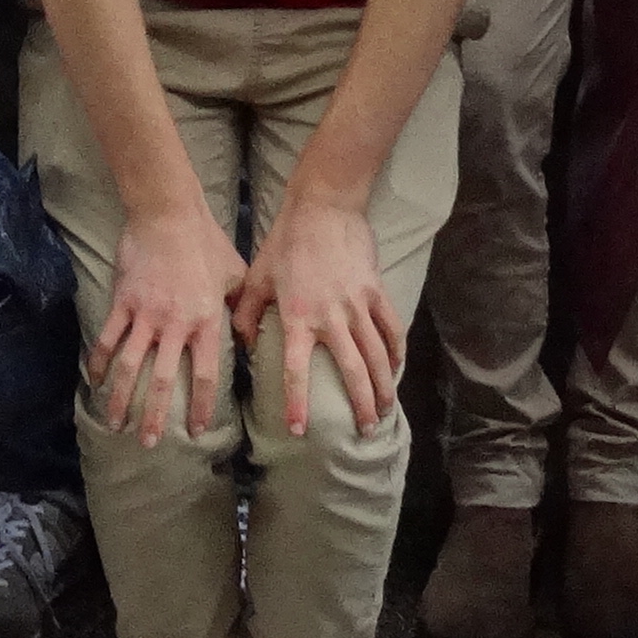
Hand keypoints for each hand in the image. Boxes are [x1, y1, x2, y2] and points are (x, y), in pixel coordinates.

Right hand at [90, 200, 235, 448]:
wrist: (168, 212)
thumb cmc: (206, 241)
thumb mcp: (235, 274)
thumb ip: (241, 306)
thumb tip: (249, 334)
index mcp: (206, 321)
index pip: (205, 375)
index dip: (202, 407)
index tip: (197, 431)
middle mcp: (175, 325)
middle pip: (163, 381)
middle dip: (155, 416)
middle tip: (149, 443)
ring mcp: (145, 315)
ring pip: (129, 366)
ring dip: (120, 398)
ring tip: (115, 422)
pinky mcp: (122, 302)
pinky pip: (107, 339)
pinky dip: (98, 362)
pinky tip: (93, 381)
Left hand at [233, 191, 404, 436]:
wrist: (323, 205)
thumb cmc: (285, 241)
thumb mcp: (257, 276)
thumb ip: (246, 314)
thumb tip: (240, 346)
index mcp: (297, 316)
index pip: (295, 370)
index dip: (297, 403)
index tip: (300, 431)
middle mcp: (331, 316)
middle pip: (352, 371)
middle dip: (360, 406)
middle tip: (364, 432)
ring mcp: (358, 304)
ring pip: (377, 355)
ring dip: (383, 387)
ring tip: (384, 412)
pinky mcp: (376, 291)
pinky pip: (392, 328)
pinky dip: (397, 351)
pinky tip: (397, 370)